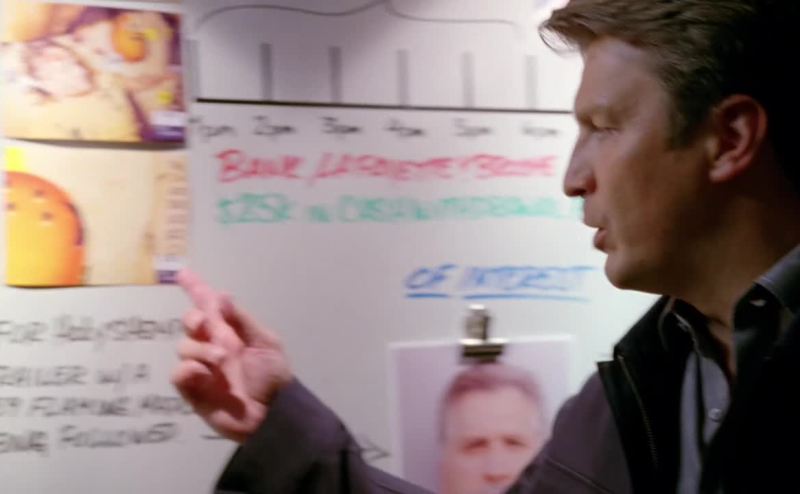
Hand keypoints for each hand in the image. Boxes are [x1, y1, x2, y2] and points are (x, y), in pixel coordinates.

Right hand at [171, 269, 292, 442]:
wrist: (272, 413)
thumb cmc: (273, 377)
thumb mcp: (265, 342)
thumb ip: (241, 319)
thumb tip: (220, 295)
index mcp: (231, 331)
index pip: (209, 306)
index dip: (196, 289)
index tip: (182, 274)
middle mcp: (212, 345)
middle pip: (190, 321)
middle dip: (195, 318)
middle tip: (208, 326)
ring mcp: (201, 367)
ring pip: (185, 345)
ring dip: (203, 349)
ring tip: (224, 360)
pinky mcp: (192, 389)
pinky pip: (179, 372)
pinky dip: (191, 369)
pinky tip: (206, 375)